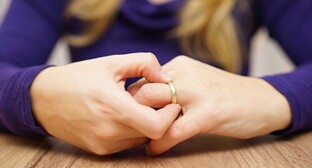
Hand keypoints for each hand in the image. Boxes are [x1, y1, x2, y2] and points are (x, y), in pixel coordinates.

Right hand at [30, 53, 180, 154]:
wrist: (43, 99)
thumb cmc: (79, 77)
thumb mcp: (112, 62)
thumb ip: (145, 64)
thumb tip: (167, 79)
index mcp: (113, 107)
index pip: (157, 126)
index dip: (170, 115)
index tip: (170, 102)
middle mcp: (109, 131)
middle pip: (152, 134)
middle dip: (161, 118)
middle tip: (156, 102)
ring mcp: (104, 143)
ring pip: (142, 139)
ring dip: (147, 125)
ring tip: (137, 107)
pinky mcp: (99, 150)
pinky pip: (128, 143)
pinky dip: (134, 131)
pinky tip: (125, 116)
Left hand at [128, 56, 290, 154]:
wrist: (263, 100)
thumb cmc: (226, 94)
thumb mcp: (197, 81)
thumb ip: (173, 86)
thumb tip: (145, 100)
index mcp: (180, 66)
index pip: (144, 79)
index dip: (133, 99)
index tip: (128, 114)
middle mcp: (186, 74)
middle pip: (143, 89)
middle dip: (132, 111)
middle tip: (130, 128)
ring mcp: (197, 93)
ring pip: (155, 105)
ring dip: (143, 126)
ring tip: (140, 139)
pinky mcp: (209, 113)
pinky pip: (174, 130)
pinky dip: (160, 143)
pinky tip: (154, 150)